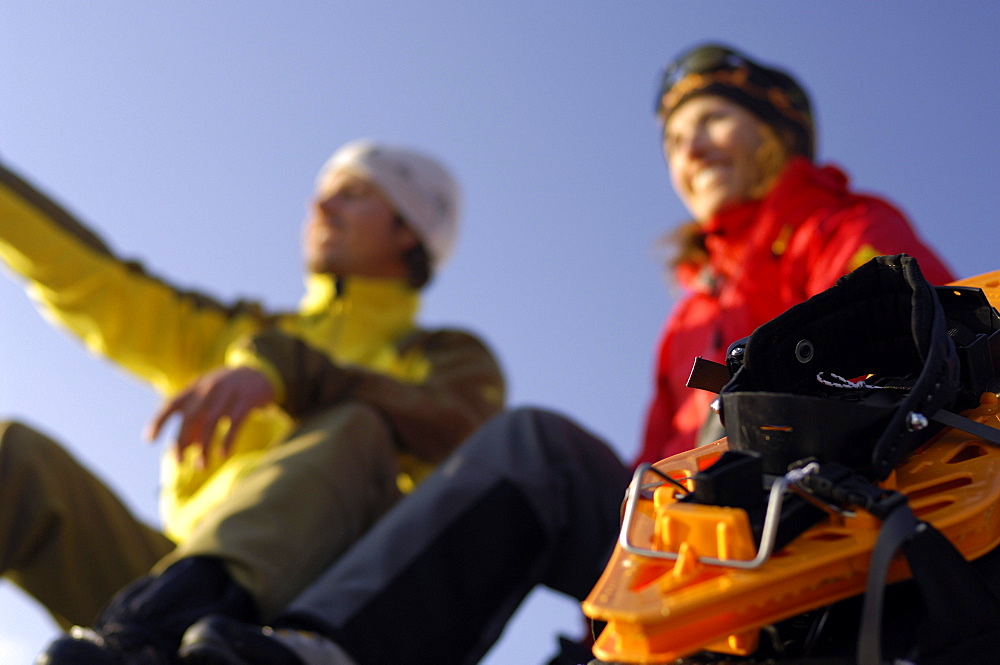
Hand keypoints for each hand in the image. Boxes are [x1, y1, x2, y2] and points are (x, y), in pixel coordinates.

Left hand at [145, 366, 275, 466]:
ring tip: (201, 466)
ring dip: (204, 446)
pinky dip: (227, 440)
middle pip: (190, 417)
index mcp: (197, 386)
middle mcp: (210, 388)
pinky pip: (234, 423)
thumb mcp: (210, 395)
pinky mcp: (247, 400)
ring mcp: (229, 393)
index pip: (172, 403)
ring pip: (210, 422)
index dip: (159, 420)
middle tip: (179, 462)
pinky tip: (223, 454)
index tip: (149, 440)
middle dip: (181, 441)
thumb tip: (185, 445)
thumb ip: (196, 415)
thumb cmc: (229, 389)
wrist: (261, 372)